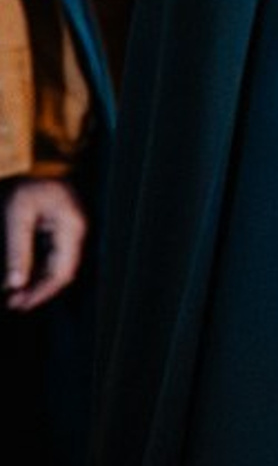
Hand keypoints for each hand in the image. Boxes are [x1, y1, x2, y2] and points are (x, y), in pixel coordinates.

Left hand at [4, 177, 85, 310]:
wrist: (35, 160)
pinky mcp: (60, 230)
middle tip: (13, 305)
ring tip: (13, 295)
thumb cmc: (28, 183)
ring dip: (36, 283)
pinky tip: (20, 277)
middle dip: (37, 292)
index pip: (63, 273)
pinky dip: (36, 270)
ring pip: (56, 267)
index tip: (20, 305)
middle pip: (61, 273)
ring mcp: (70, 231)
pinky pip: (52, 257)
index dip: (42, 293)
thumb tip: (14, 284)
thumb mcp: (17, 216)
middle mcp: (76, 233)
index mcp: (72, 229)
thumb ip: (17, 251)